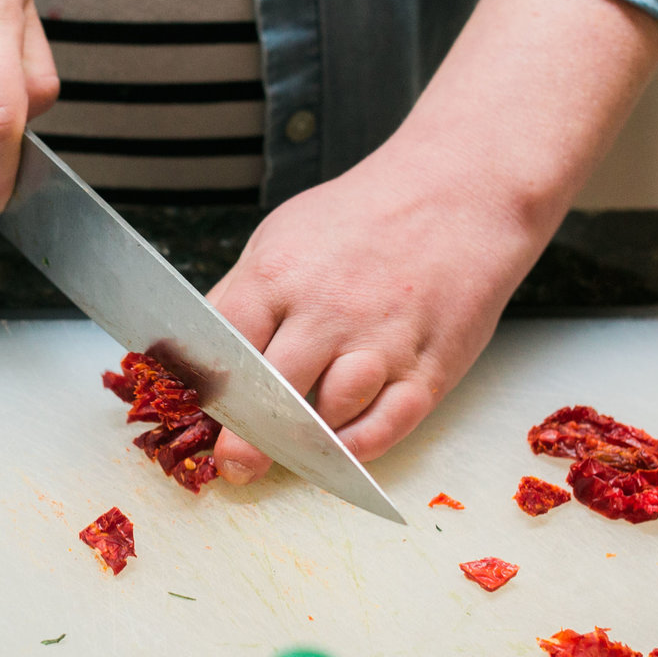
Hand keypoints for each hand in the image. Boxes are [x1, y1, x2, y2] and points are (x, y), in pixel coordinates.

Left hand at [207, 0, 657, 479]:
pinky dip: (353, 450)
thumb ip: (242, 296)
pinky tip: (337, 449)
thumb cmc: (363, 219)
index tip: (200, 419)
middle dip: (244, 442)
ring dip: (302, 444)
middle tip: (235, 465)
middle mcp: (328, 311)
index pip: (222, 348)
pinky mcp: (429, 367)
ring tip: (290, 451)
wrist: (459, 191)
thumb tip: (198, 356)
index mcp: (278, 273)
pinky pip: (384, 428)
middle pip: (269, 395)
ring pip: (326, 420)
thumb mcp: (284, 237)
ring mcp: (381, 341)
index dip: (207, 392)